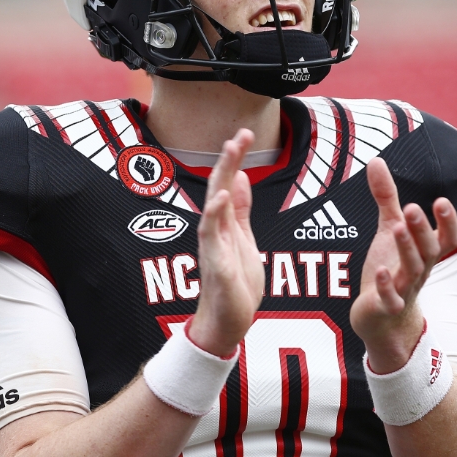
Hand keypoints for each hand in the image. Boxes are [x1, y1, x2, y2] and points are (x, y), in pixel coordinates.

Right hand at [188, 129, 264, 357]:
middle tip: (240, 133)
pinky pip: (211, 234)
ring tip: (230, 151)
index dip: (235, 159)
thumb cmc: (235, 283)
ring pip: (214, 203)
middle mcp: (215, 229)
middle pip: (219, 186)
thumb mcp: (243, 239)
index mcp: (225, 223)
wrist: (227, 322)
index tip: (245, 134)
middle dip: (230, 159)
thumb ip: (240, 211)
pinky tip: (220, 196)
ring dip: (221, 177)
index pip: (228, 183)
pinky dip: (215, 213)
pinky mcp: (215, 263)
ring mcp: (212, 245)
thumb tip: (238, 178)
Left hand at [350, 158, 456, 373]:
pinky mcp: (387, 307)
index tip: (441, 200)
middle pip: (429, 250)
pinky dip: (388, 286)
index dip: (448, 221)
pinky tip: (381, 271)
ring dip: (406, 249)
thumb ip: (385, 197)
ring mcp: (405, 289)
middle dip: (423, 229)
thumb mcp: (388, 230)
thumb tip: (375, 159)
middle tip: (415, 207)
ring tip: (397, 227)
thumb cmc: (390, 268)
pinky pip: (391, 299)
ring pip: (412, 270)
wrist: (381, 319)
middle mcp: (420, 270)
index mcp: (425, 252)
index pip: (448, 238)